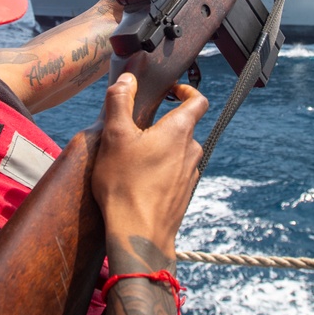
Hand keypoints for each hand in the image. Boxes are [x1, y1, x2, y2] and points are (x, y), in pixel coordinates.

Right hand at [92, 73, 206, 266]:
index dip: (185, 90)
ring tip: (133, 158)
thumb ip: (120, 101)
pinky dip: (160, 171)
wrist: (139, 235)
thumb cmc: (126, 184)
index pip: (198, 100)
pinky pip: (174, 174)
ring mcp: (189, 175)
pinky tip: (139, 181)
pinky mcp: (183, 195)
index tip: (169, 91)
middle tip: (136, 129)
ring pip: (178, 152)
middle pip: (184, 127)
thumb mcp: (115, 136)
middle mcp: (191, 151)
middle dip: (162, 124)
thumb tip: (127, 79)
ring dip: (161, 149)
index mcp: (179, 131)